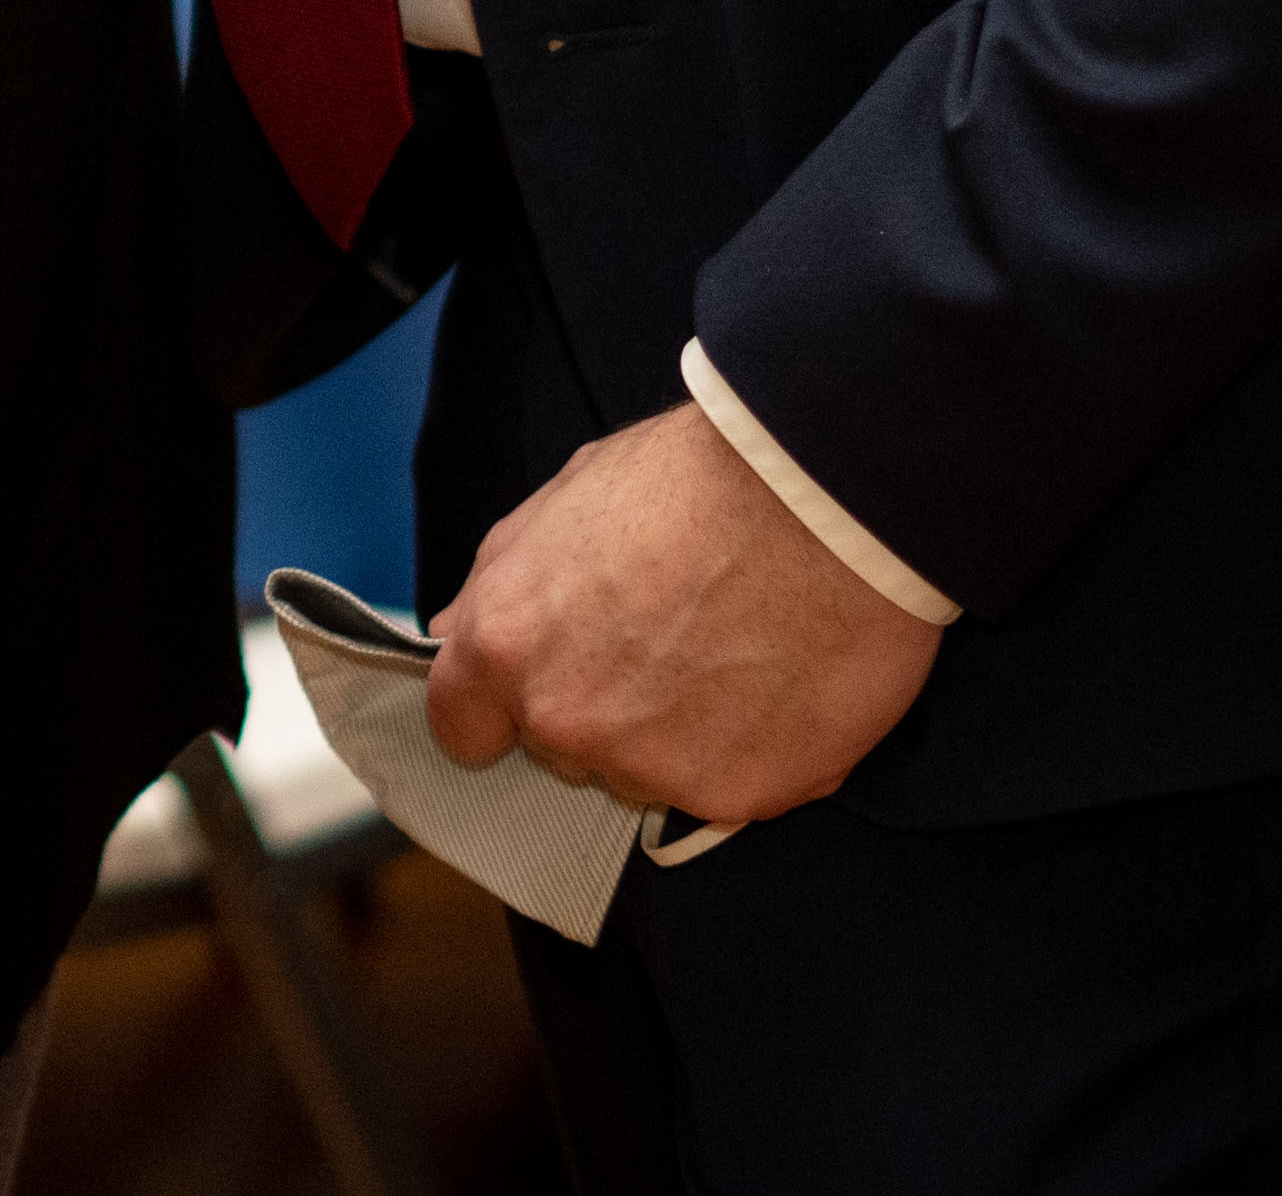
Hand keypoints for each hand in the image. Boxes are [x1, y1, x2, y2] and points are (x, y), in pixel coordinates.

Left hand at [423, 404, 935, 832]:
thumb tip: (457, 636)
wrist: (823, 502)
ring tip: (731, 654)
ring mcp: (653, 768)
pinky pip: (728, 787)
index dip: (495, 711)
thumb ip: (500, 587)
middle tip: (663, 643)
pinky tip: (776, 683)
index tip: (527, 697)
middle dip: (599, 709)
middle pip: (564, 748)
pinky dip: (750, 751)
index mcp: (505, 645)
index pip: (460, 729)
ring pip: (647, 773)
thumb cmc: (694, 484)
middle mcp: (567, 720)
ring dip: (675, 735)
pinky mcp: (739, 797)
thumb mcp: (559, 505)